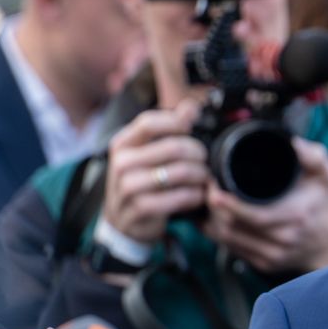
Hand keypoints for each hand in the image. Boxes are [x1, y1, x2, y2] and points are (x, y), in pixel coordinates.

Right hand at [103, 100, 207, 242]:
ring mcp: (128, 187)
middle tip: (205, 159)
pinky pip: (179, 197)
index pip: (149, 122)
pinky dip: (195, 195)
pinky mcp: (140, 209)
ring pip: (179, 173)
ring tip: (204, 177)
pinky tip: (197, 195)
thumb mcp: (147, 152)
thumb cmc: (141, 180)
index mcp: (123, 143)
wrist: (122, 222)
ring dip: (200, 175)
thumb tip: (191, 106)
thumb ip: (169, 127)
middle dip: (198, 153)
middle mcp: (122, 163)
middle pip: (173, 147)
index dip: (176, 122)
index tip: (191, 129)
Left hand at [205, 138, 327, 274]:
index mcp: (295, 216)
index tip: (214, 183)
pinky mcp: (262, 263)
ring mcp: (271, 255)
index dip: (228, 202)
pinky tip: (213, 218)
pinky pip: (230, 249)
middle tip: (207, 187)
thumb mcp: (325, 174)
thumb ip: (313, 155)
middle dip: (213, 208)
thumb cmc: (322, 204)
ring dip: (211, 220)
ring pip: (226, 240)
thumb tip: (293, 143)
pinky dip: (218, 233)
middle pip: (232, 227)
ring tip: (207, 200)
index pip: (253, 215)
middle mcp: (282, 239)